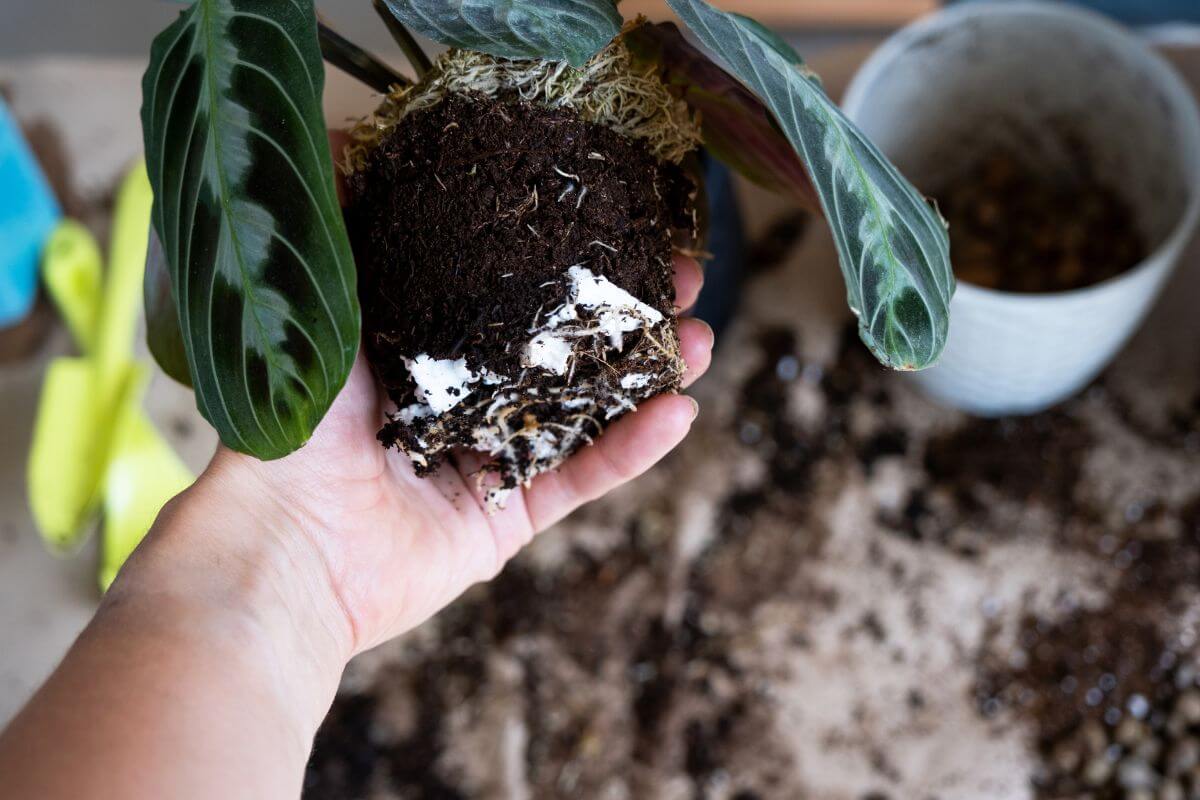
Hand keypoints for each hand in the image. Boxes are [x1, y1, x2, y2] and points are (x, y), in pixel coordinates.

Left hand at [206, 254, 709, 652]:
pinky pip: (580, 480)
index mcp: (423, 351)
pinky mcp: (506, 521)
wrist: (283, 541)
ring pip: (586, 413)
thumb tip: (350, 135)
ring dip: (648, 376)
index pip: (513, 296)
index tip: (622, 222)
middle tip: (684, 275)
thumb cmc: (293, 418)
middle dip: (629, 313)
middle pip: (564, 351)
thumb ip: (347, 228)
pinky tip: (680, 410)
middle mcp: (460, 403)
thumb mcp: (322, 304)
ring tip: (703, 335)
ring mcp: (487, 463)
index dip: (571, 261)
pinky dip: (632, 449)